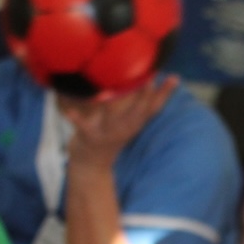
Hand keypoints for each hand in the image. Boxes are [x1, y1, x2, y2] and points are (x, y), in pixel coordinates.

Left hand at [62, 74, 178, 169]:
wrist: (92, 164)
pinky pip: (83, 128)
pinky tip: (70, 113)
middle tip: (151, 80)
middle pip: (139, 114)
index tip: (174, 78)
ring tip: (113, 94)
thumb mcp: (129, 121)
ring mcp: (107, 134)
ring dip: (114, 109)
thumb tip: (165, 79)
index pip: (153, 108)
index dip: (164, 95)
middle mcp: (125, 129)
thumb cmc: (110, 135)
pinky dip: (77, 120)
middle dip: (145, 98)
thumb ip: (141, 104)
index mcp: (135, 124)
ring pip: (114, 120)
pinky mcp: (89, 137)